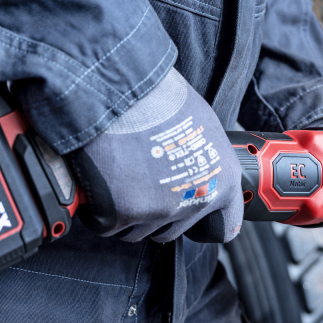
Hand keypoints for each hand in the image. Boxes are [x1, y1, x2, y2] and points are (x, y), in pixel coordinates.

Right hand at [66, 68, 242, 243]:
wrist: (119, 91)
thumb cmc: (159, 100)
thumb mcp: (202, 126)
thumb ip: (205, 162)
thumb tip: (198, 175)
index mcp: (221, 180)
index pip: (225, 227)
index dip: (205, 224)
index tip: (194, 223)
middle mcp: (193, 200)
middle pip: (172, 230)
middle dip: (155, 214)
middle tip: (140, 183)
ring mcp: (157, 210)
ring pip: (137, 231)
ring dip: (125, 213)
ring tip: (118, 177)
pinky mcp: (120, 213)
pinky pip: (106, 226)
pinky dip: (98, 211)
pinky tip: (99, 184)